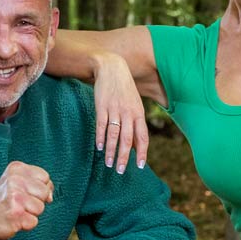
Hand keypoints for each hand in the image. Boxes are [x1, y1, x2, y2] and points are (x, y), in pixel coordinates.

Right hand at [0, 161, 52, 239]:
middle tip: (20, 202)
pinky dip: (26, 224)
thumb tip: (50, 197)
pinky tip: (14, 219)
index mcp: (16, 168)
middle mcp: (15, 180)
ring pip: (40, 208)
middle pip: (44, 192)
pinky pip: (34, 221)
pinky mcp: (16, 214)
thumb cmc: (6, 199)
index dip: (38, 188)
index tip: (24, 191)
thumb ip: (39, 183)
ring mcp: (15, 197)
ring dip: (31, 213)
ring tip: (17, 210)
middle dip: (36, 201)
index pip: (45, 177)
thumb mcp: (19, 182)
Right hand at [92, 52, 149, 172]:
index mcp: (138, 113)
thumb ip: (136, 124)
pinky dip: (100, 137)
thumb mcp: (135, 105)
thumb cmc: (125, 90)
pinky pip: (101, 125)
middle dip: (124, 157)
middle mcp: (128, 113)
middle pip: (127, 139)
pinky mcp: (102, 106)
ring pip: (113, 135)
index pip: (143, 136)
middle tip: (121, 171)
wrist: (112, 68)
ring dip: (110, 151)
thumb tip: (137, 146)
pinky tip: (98, 147)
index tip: (140, 166)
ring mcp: (114, 110)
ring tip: (109, 164)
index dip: (142, 152)